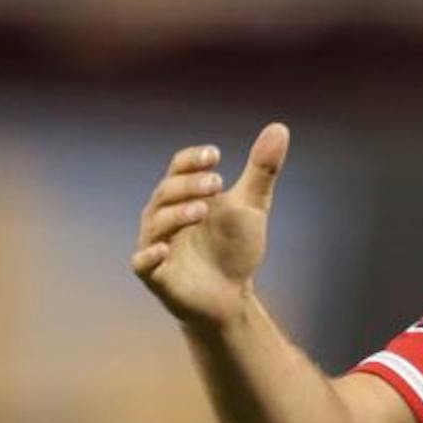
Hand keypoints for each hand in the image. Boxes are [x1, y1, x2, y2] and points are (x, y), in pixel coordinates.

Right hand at [130, 123, 288, 327]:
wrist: (231, 295)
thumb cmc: (234, 245)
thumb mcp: (252, 206)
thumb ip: (262, 170)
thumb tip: (280, 127)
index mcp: (183, 195)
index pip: (179, 168)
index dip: (193, 160)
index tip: (216, 155)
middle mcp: (163, 216)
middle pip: (166, 192)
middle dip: (189, 185)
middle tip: (217, 183)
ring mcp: (156, 244)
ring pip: (156, 223)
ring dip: (177, 214)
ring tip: (202, 210)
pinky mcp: (156, 275)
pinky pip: (143, 262)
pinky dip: (150, 255)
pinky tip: (164, 249)